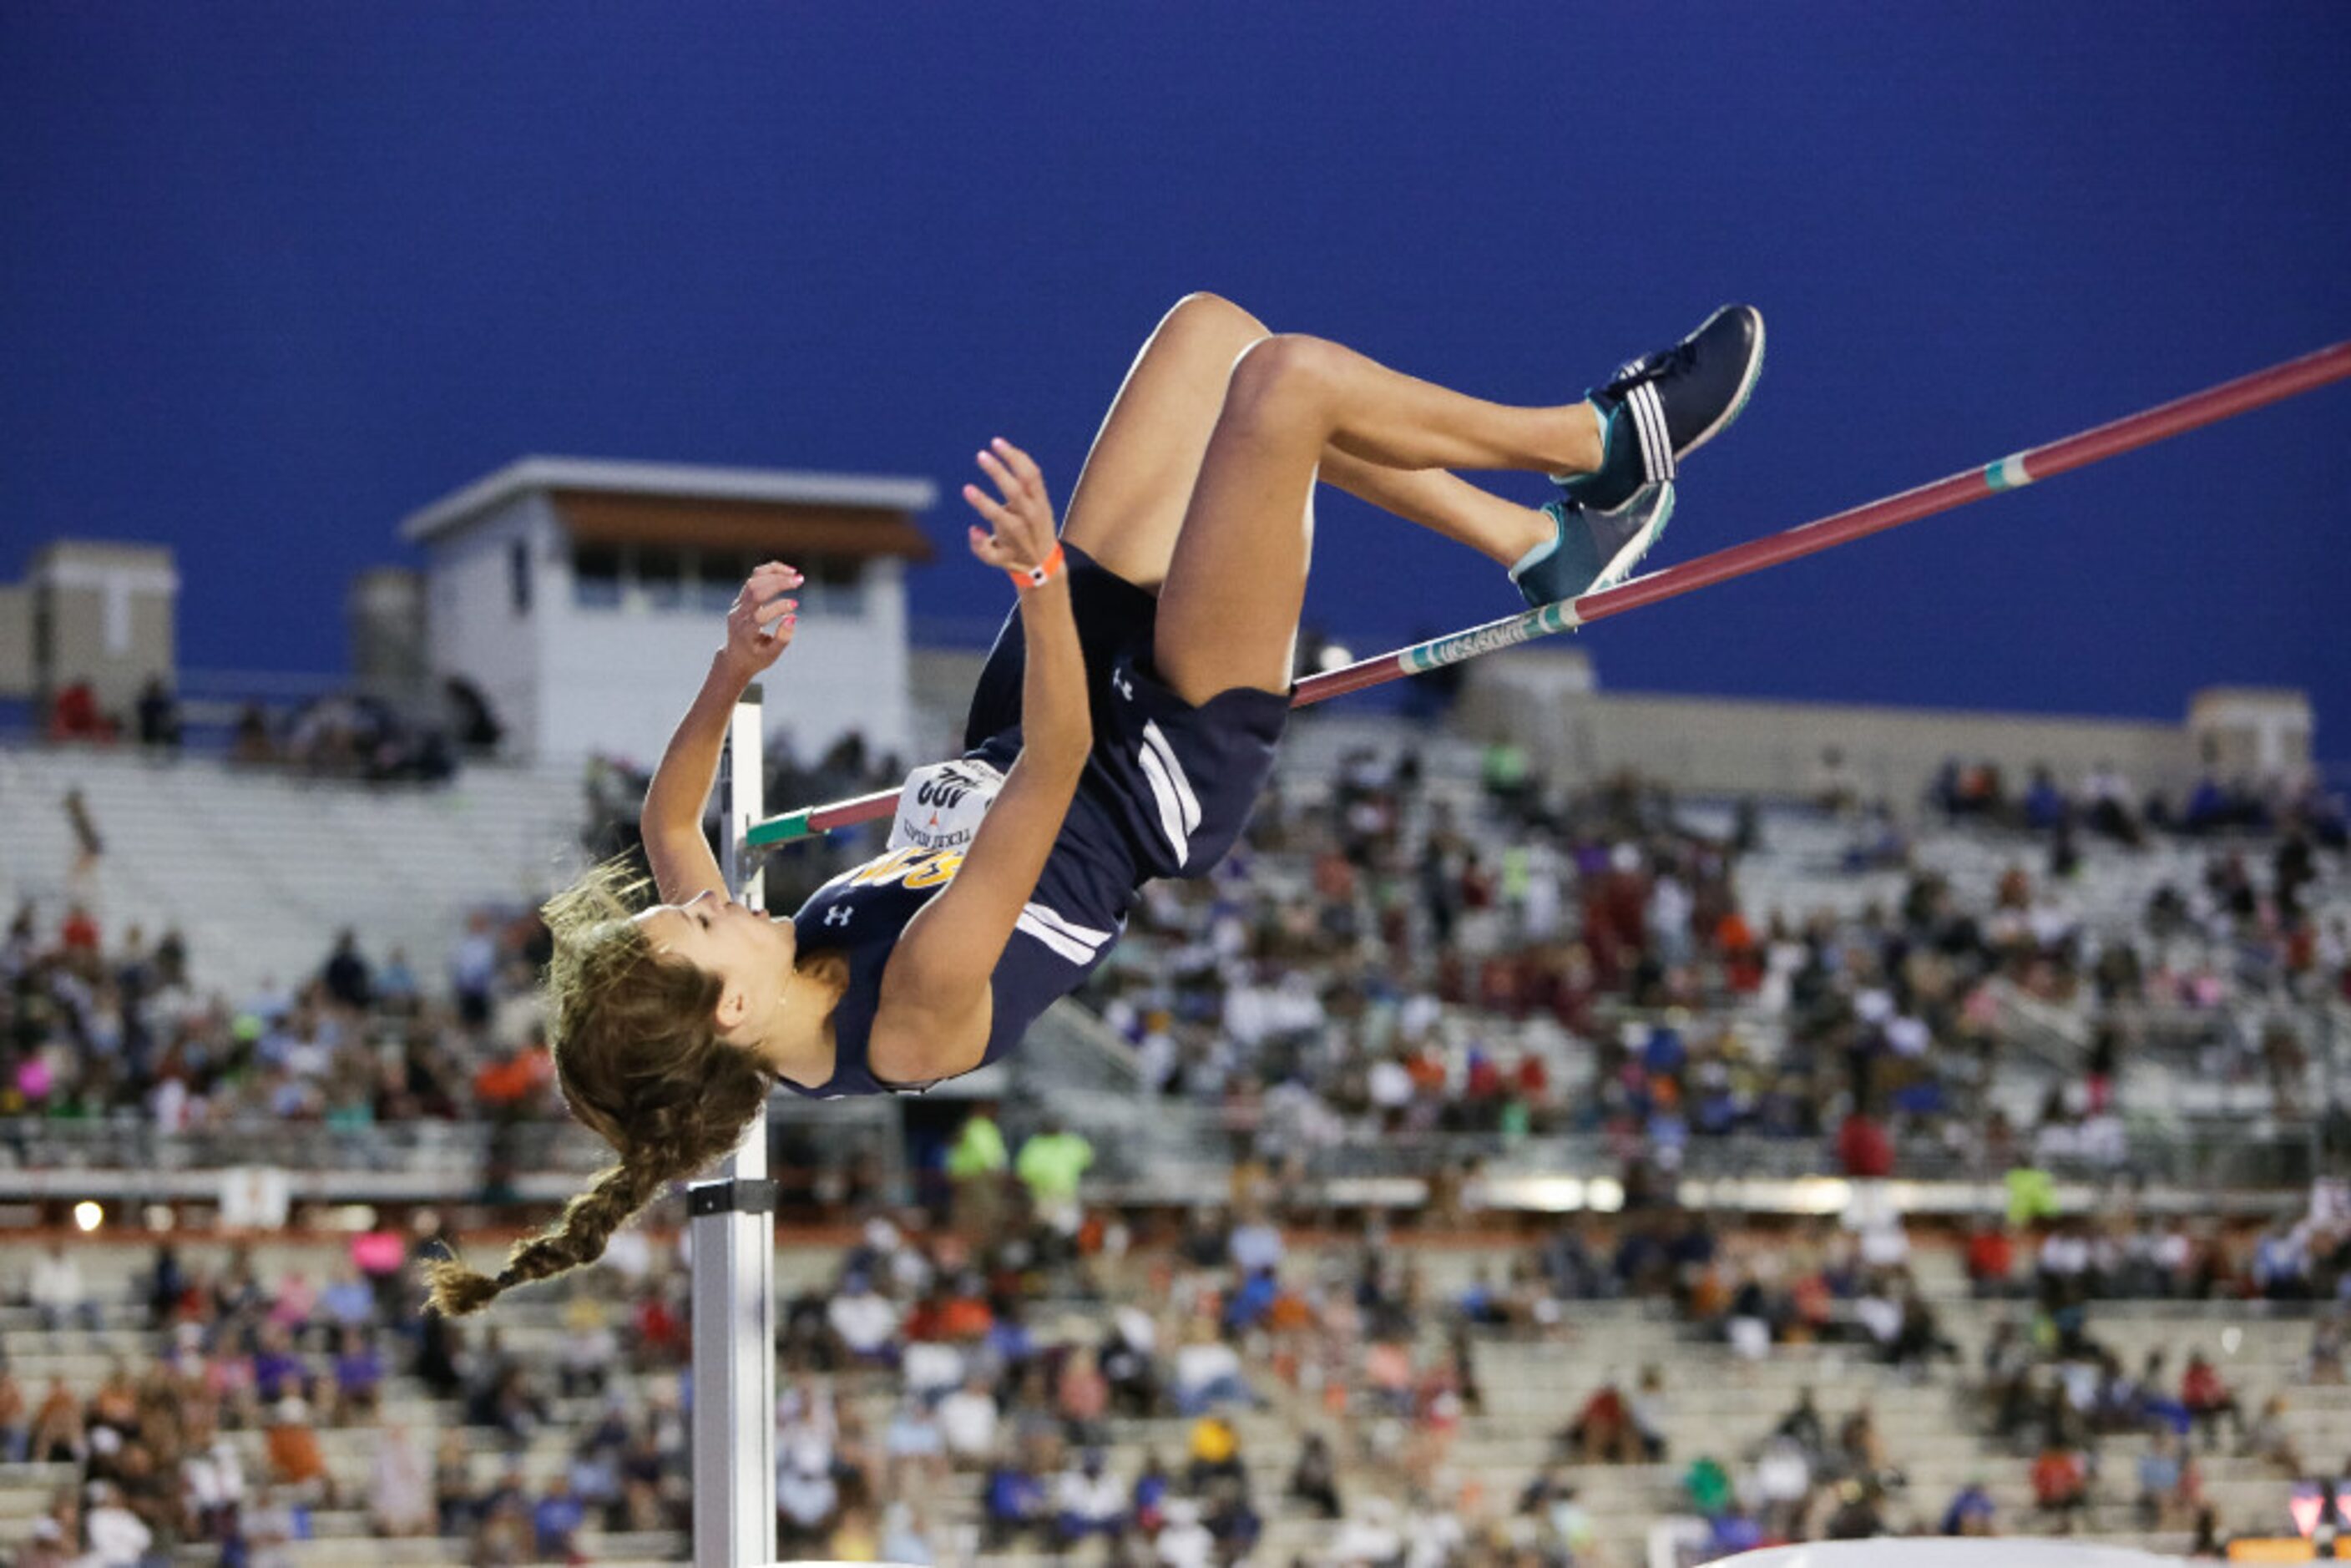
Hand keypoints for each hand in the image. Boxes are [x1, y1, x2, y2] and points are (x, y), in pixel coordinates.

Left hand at [722, 561, 800, 674]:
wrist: (735, 657)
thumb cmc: (756, 658)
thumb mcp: (771, 655)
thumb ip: (782, 639)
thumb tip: (792, 617)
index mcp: (745, 633)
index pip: (760, 615)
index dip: (778, 608)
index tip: (795, 605)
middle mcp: (738, 616)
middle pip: (756, 592)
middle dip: (778, 583)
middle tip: (800, 580)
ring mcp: (737, 605)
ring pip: (753, 581)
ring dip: (774, 574)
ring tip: (795, 575)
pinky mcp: (741, 598)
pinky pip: (754, 579)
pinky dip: (769, 572)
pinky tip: (786, 572)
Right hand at [962, 438, 1058, 576]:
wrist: (1044, 559)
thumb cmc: (1012, 555)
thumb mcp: (994, 559)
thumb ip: (980, 547)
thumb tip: (972, 529)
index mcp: (1013, 531)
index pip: (996, 513)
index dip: (981, 501)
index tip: (967, 489)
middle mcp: (1028, 515)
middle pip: (1014, 490)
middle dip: (997, 472)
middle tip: (981, 456)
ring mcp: (1037, 504)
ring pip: (1028, 476)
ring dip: (1012, 457)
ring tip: (995, 442)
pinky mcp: (1042, 496)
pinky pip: (1034, 474)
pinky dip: (1021, 459)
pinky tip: (1007, 448)